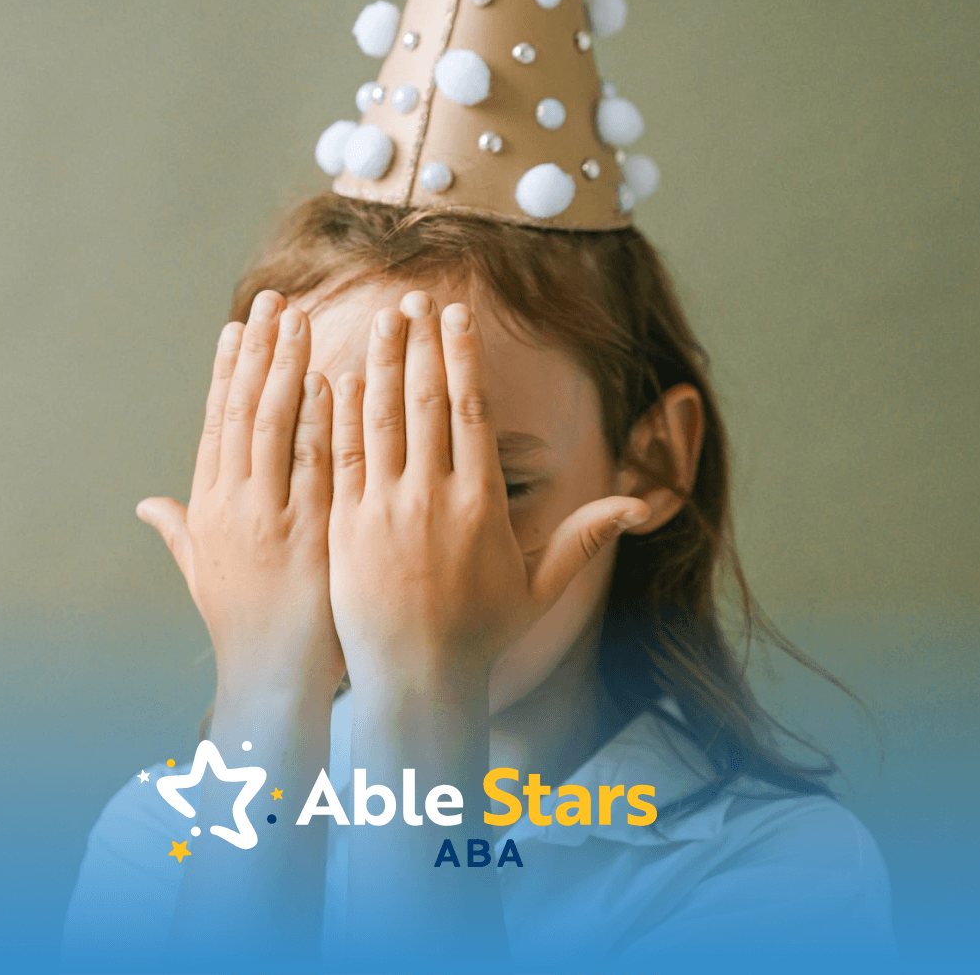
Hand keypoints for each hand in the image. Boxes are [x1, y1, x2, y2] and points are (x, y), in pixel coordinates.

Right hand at [137, 289, 343, 701]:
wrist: (273, 681)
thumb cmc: (244, 625)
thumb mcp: (202, 573)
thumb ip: (179, 530)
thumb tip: (147, 505)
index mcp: (209, 508)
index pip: (217, 424)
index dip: (228, 372)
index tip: (239, 326)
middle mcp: (234, 506)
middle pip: (244, 412)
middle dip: (261, 353)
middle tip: (276, 300)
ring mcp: (271, 519)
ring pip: (276, 428)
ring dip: (289, 370)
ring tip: (302, 320)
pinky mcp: (309, 535)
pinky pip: (315, 467)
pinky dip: (320, 422)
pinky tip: (332, 380)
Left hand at [327, 290, 648, 691]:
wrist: (415, 681)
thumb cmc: (478, 635)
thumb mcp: (539, 589)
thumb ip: (584, 538)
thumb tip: (639, 505)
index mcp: (480, 503)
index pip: (470, 410)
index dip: (463, 356)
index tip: (456, 315)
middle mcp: (432, 498)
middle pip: (426, 402)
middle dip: (422, 344)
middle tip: (415, 299)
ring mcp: (384, 510)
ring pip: (381, 419)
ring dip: (383, 363)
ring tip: (383, 321)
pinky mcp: (346, 526)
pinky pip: (343, 456)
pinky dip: (341, 413)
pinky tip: (340, 375)